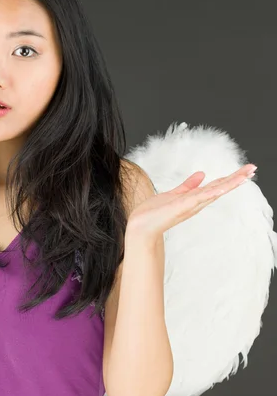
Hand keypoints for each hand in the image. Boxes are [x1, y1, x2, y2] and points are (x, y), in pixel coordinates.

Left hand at [127, 163, 256, 239]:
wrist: (141, 227)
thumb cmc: (154, 213)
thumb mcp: (174, 194)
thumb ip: (187, 185)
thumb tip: (202, 174)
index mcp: (194, 199)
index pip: (216, 186)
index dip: (231, 178)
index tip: (246, 170)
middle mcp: (195, 203)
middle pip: (219, 188)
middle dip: (236, 179)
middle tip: (253, 168)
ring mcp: (190, 205)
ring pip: (214, 192)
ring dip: (229, 183)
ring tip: (246, 175)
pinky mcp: (181, 207)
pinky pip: (199, 198)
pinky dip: (211, 192)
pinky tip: (222, 187)